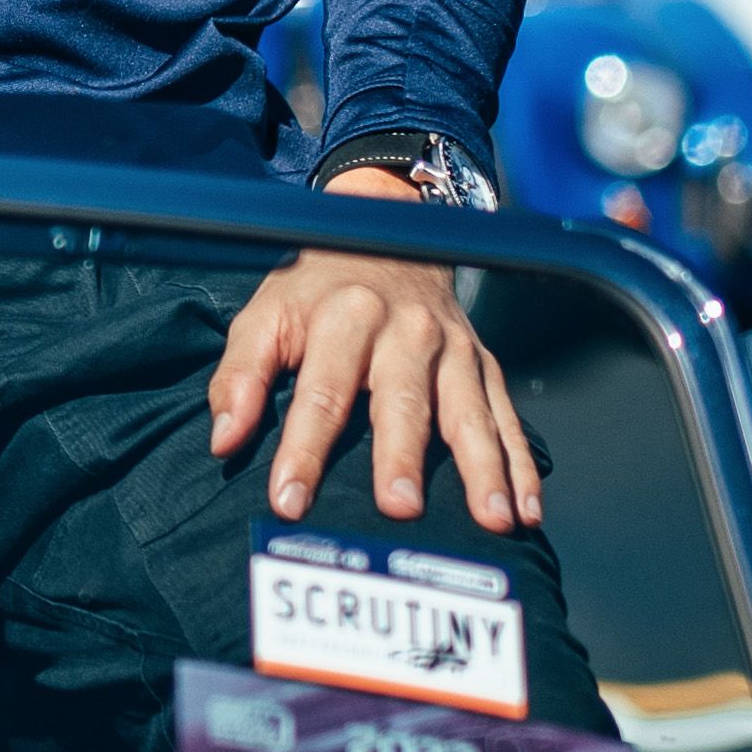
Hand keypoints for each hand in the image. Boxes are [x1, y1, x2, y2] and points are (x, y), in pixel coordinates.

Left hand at [210, 167, 537, 530]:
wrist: (388, 233)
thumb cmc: (318, 290)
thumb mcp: (266, 314)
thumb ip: (241, 375)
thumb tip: (224, 439)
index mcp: (345, 316)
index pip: (322, 393)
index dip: (303, 450)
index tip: (290, 501)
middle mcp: (405, 331)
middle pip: (403, 402)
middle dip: (401, 456)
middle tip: (399, 508)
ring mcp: (452, 348)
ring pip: (470, 412)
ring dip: (482, 468)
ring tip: (491, 519)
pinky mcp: (483, 363)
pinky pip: (507, 415)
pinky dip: (521, 462)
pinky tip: (527, 507)